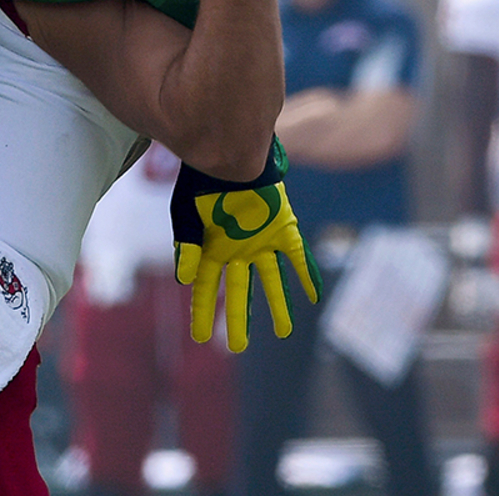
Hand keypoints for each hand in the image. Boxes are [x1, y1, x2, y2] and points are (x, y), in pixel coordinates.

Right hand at [170, 137, 320, 351]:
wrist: (228, 152)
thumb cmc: (201, 182)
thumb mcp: (185, 215)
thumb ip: (186, 246)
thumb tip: (184, 280)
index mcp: (211, 249)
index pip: (204, 288)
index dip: (202, 312)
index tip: (200, 336)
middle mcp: (237, 251)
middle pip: (238, 292)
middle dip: (237, 320)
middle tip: (238, 347)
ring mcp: (260, 241)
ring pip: (271, 281)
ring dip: (277, 306)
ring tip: (283, 332)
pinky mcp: (283, 228)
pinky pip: (297, 256)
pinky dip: (306, 274)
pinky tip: (314, 295)